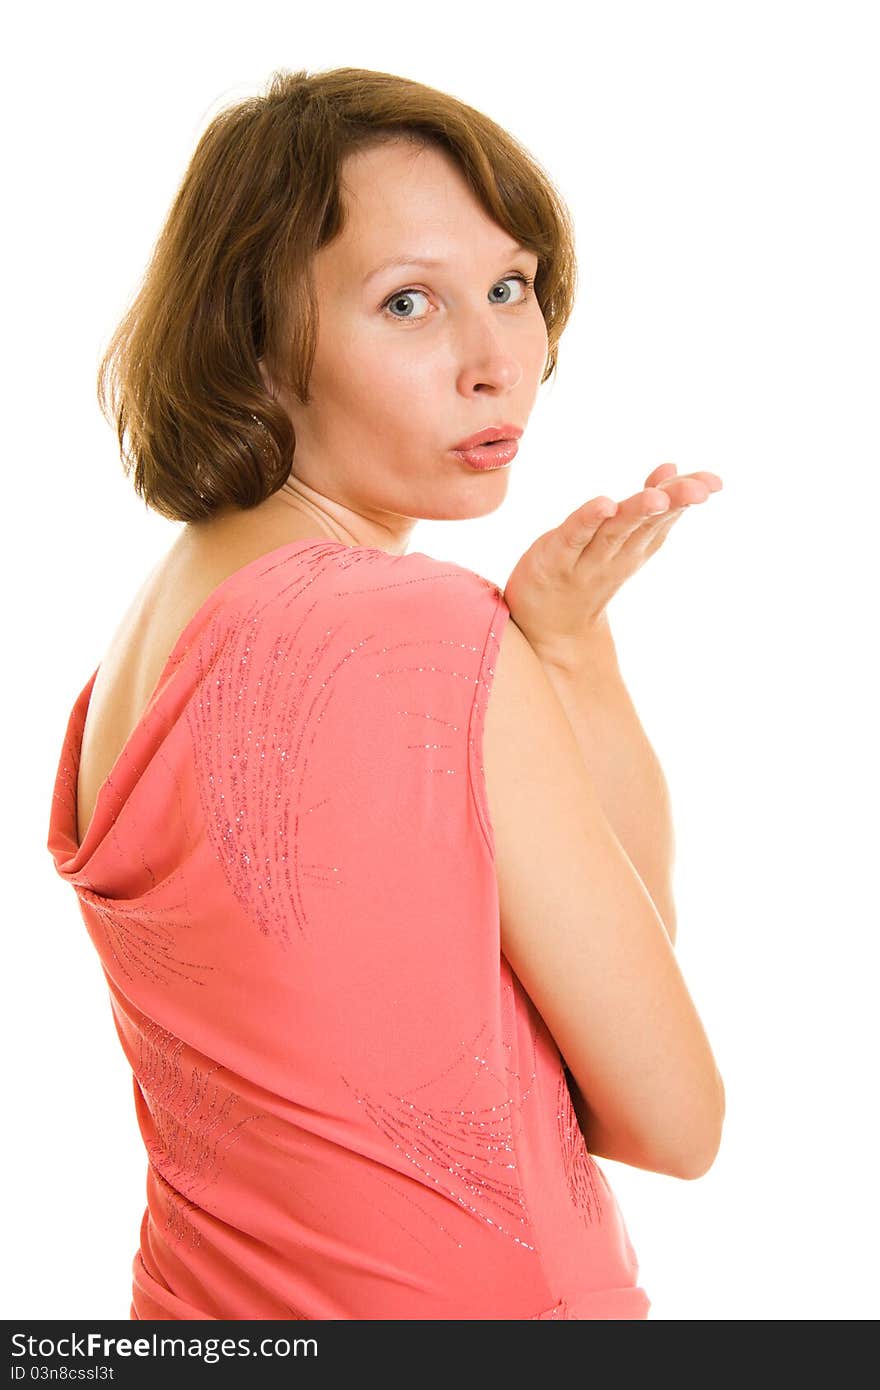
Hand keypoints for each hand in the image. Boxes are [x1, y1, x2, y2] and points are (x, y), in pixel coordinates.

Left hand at [502, 462, 722, 670]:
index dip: (686, 495)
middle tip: (699, 489)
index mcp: (636, 546)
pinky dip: (589, 520)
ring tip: (658, 497)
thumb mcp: (620, 537)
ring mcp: (587, 560)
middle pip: (648, 523)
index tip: (713, 482)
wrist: (550, 629)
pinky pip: (574, 538)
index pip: (665, 516)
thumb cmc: (585, 573)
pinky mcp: (554, 560)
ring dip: (639, 512)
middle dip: (673, 502)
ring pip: (616, 531)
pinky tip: (605, 505)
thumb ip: (644, 504)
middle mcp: (617, 554)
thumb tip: (670, 467)